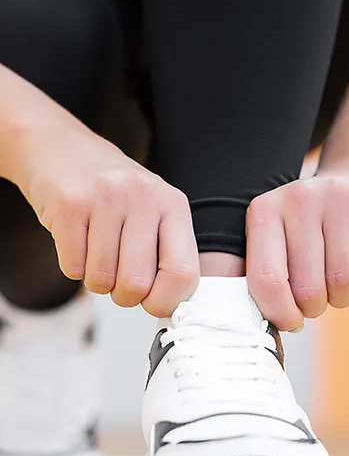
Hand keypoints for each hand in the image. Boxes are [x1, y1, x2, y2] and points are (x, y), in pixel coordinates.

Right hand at [15, 121, 198, 315]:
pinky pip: (73, 268)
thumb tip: (170, 307)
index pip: (184, 273)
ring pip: (101, 280)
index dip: (166, 301)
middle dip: (123, 296)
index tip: (153, 302)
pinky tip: (77, 241)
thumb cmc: (111, 191)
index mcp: (173, 205)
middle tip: (118, 278)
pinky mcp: (68, 204)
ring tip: (96, 253)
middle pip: (136, 285)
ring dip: (96, 281)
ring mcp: (105, 198)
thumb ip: (167, 253)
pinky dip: (73, 267)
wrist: (57, 147)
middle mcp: (143, 197)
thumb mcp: (152, 210)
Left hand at [246, 156, 348, 330]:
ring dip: (339, 295)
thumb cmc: (308, 226)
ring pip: (340, 282)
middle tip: (314, 298)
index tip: (290, 322)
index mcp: (264, 211)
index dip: (279, 313)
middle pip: (307, 288)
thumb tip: (262, 327)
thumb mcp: (275, 236)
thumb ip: (263, 274)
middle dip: (312, 307)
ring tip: (333, 278)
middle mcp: (299, 200)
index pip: (266, 278)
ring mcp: (338, 200)